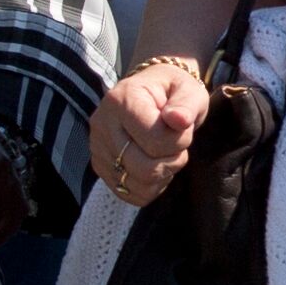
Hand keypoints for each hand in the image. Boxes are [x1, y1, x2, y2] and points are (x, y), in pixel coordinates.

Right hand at [90, 56, 215, 206]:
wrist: (151, 95)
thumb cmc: (172, 92)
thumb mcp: (188, 90)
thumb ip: (187, 104)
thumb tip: (179, 120)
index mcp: (121, 100)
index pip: (155, 140)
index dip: (180, 140)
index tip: (182, 126)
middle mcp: (102, 125)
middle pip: (144, 168)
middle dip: (172, 160)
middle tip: (177, 144)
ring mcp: (98, 149)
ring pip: (138, 185)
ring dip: (163, 174)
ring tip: (165, 153)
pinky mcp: (100, 167)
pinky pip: (130, 194)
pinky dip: (150, 186)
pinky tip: (154, 164)